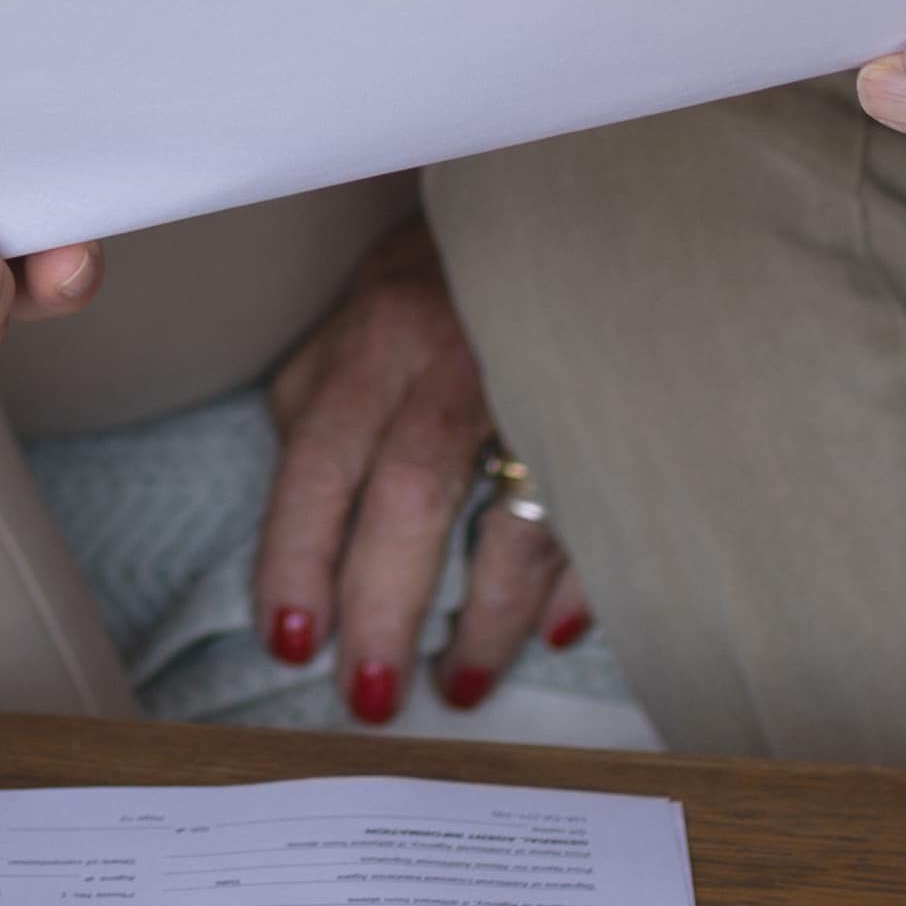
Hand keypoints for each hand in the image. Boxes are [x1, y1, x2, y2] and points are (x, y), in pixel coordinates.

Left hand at [254, 217, 576, 723]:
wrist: (571, 208)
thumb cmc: (447, 279)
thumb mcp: (361, 313)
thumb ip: (320, 404)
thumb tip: (300, 517)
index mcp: (382, 336)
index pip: (323, 461)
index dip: (299, 556)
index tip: (291, 642)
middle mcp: (457, 358)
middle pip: (412, 496)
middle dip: (384, 609)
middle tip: (370, 697)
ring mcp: (544, 383)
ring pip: (515, 519)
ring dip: (486, 620)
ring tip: (460, 684)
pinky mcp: (615, 410)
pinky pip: (597, 514)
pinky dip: (576, 584)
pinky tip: (549, 634)